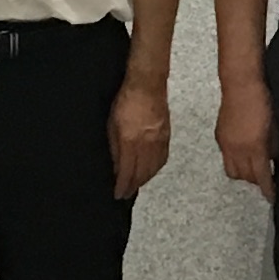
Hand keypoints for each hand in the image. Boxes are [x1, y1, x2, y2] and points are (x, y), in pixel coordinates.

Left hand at [108, 73, 170, 199]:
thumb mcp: (111, 125)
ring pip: (153, 168)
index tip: (118, 194)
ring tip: (137, 184)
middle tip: (127, 193)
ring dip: (145, 179)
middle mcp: (147, 144)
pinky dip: (156, 168)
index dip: (123, 186)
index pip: (127, 172)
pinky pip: (162, 158)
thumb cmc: (126, 100)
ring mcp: (159, 141)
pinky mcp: (166, 136)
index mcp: (130, 142)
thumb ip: (115, 147)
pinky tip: (151, 170)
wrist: (147, 85)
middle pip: (142, 173)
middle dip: (134, 185)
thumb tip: (116, 166)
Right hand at [216, 73, 276, 190]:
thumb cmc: (262, 102)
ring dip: (244, 173)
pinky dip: (235, 160)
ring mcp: (226, 144)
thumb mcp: (275, 127)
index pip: (261, 176)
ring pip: (233, 172)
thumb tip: (275, 161)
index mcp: (254, 148)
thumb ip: (274, 147)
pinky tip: (243, 153)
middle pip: (245, 177)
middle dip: (256, 180)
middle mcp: (237, 150)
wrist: (241, 85)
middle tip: (266, 177)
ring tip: (253, 167)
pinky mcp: (219, 137)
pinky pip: (226, 158)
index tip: (272, 197)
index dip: (268, 189)